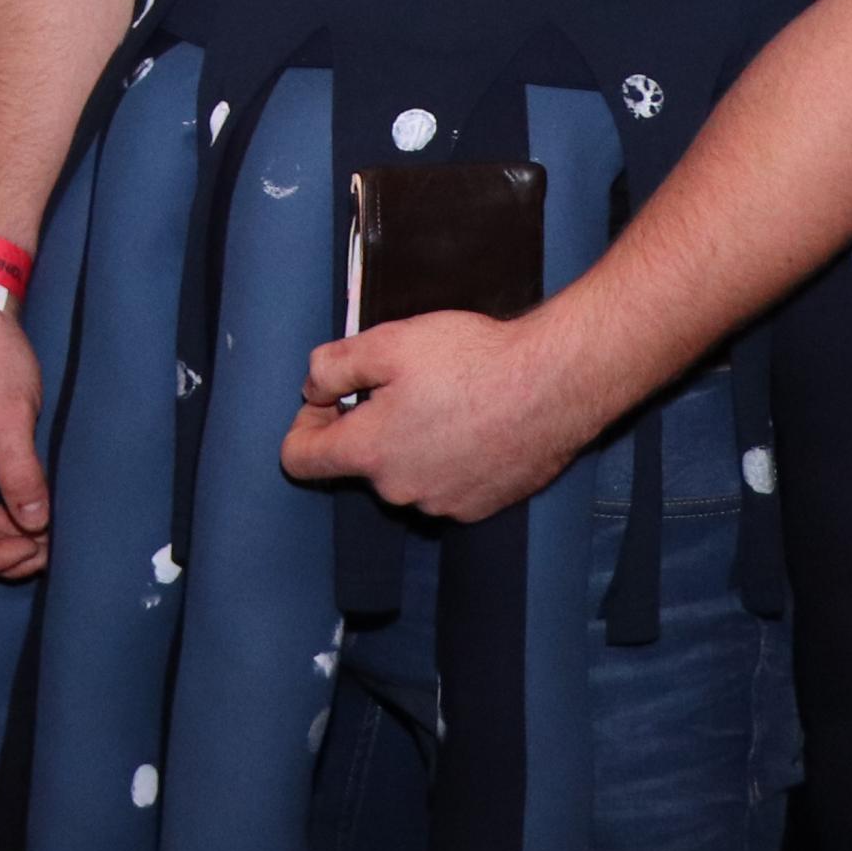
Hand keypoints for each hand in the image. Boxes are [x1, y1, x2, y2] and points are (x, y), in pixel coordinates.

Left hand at [278, 310, 598, 522]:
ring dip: (408, 444)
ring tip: (442, 402)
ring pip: (403, 474)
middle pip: (357, 463)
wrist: (554, 385)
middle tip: (398, 385)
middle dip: (366, 425)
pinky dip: (446, 459)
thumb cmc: (472, 361)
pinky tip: (469, 425)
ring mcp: (442, 505)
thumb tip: (313, 388)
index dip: (304, 424)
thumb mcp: (385, 342)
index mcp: (369, 452)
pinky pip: (442, 485)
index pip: (297, 460)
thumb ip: (331, 367)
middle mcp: (400, 491)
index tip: (329, 400)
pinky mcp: (480, 507)